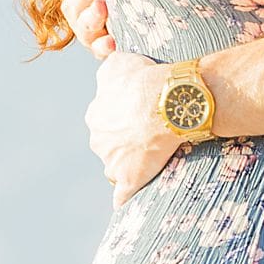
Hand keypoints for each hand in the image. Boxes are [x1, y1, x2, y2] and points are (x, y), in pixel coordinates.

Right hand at [62, 0, 115, 58]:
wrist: (130, 31)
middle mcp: (79, 12)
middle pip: (77, 1)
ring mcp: (89, 33)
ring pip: (85, 25)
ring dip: (92, 16)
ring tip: (102, 6)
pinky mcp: (100, 50)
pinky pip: (99, 50)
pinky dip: (104, 46)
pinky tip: (112, 42)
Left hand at [87, 51, 181, 207]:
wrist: (167, 101)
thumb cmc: (147, 78)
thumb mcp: (120, 62)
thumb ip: (109, 68)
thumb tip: (105, 66)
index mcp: (95, 114)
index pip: (105, 122)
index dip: (124, 121)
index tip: (141, 118)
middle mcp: (98, 138)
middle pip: (109, 146)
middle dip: (124, 144)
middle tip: (149, 138)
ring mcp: (111, 161)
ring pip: (116, 168)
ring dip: (129, 166)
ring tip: (152, 161)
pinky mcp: (128, 179)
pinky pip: (121, 195)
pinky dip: (125, 198)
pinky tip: (130, 201)